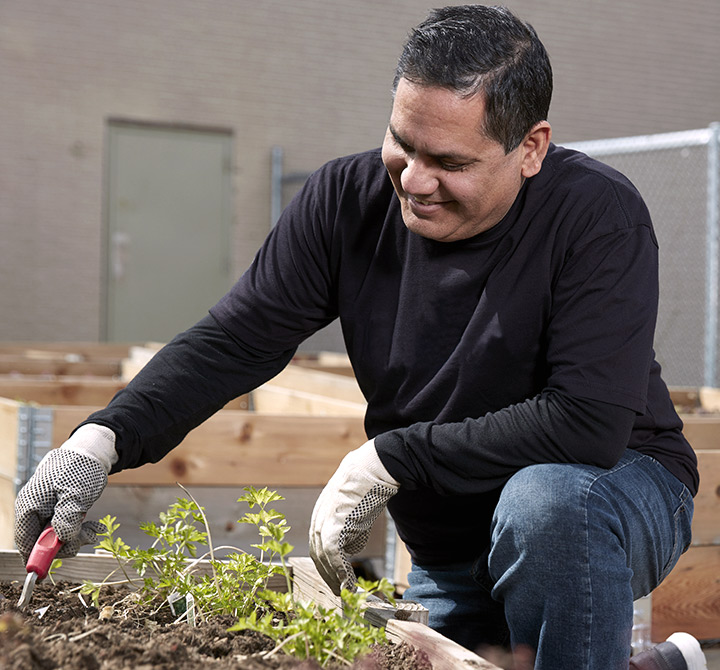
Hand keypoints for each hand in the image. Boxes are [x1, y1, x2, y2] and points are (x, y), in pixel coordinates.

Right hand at [14, 424, 116, 562]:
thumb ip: (67, 518)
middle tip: (89, 538)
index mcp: (30, 506)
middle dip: (66, 544)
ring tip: (96, 529)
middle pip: (43, 541)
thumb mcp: (77, 494)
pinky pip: (67, 527)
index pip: (25, 541)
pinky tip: (96, 526)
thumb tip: (62, 540)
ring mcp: (47, 509)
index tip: (48, 573)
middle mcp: (34, 509)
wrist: (93, 451)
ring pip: (58, 536)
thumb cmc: (82, 468)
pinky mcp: (60, 509)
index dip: (37, 559)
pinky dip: (81, 529)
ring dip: (77, 536)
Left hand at [309, 439, 398, 594]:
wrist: (372, 467)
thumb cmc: (367, 483)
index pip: (317, 544)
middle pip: (317, 554)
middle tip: (338, 591)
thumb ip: (350, 525)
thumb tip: (352, 545)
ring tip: (343, 592)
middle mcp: (317, 517)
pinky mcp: (332, 525)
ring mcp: (323, 521)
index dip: (325, 563)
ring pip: (323, 557)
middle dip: (327, 575)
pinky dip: (340, 572)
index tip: (334, 577)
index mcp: (320, 513)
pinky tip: (349, 583)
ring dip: (333, 577)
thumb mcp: (354, 507)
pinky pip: (333, 555)